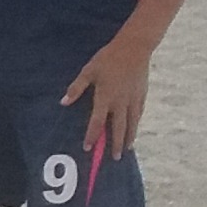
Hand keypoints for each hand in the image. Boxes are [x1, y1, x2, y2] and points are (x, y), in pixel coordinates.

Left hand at [63, 31, 154, 158]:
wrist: (135, 47)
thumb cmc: (108, 58)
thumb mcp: (89, 71)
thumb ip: (76, 88)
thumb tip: (63, 102)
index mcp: (105, 97)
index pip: (97, 122)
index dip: (92, 136)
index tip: (87, 147)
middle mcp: (120, 102)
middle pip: (118, 128)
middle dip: (115, 144)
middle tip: (114, 158)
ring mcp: (133, 99)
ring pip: (132, 123)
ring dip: (129, 137)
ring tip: (127, 150)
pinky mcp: (142, 94)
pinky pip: (139, 113)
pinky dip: (137, 123)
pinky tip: (135, 128)